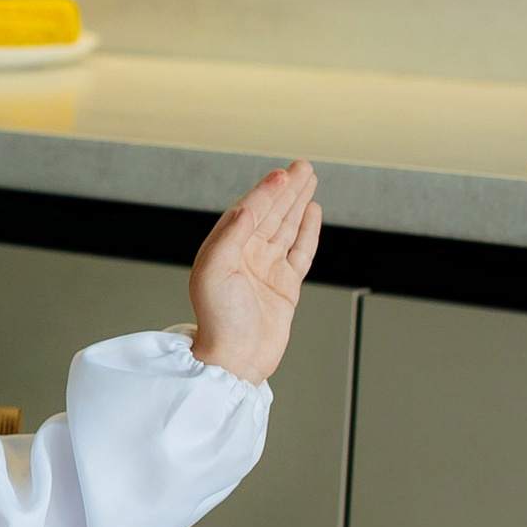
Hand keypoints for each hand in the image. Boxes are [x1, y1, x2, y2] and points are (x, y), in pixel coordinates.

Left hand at [188, 160, 321, 384]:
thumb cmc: (218, 321)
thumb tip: (246, 208)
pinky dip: (307, 231)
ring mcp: (266, 270)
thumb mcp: (214, 273)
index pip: (249, 212)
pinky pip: (300, 251)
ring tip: (309, 179)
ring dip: (297, 203)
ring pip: (286, 228)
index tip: (283, 173)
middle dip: (286, 189)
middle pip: (270, 214)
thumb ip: (230, 237)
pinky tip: (312, 211)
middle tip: (302, 165)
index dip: (266, 191)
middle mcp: (244, 256)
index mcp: (223, 251)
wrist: (235, 360)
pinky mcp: (285, 287)